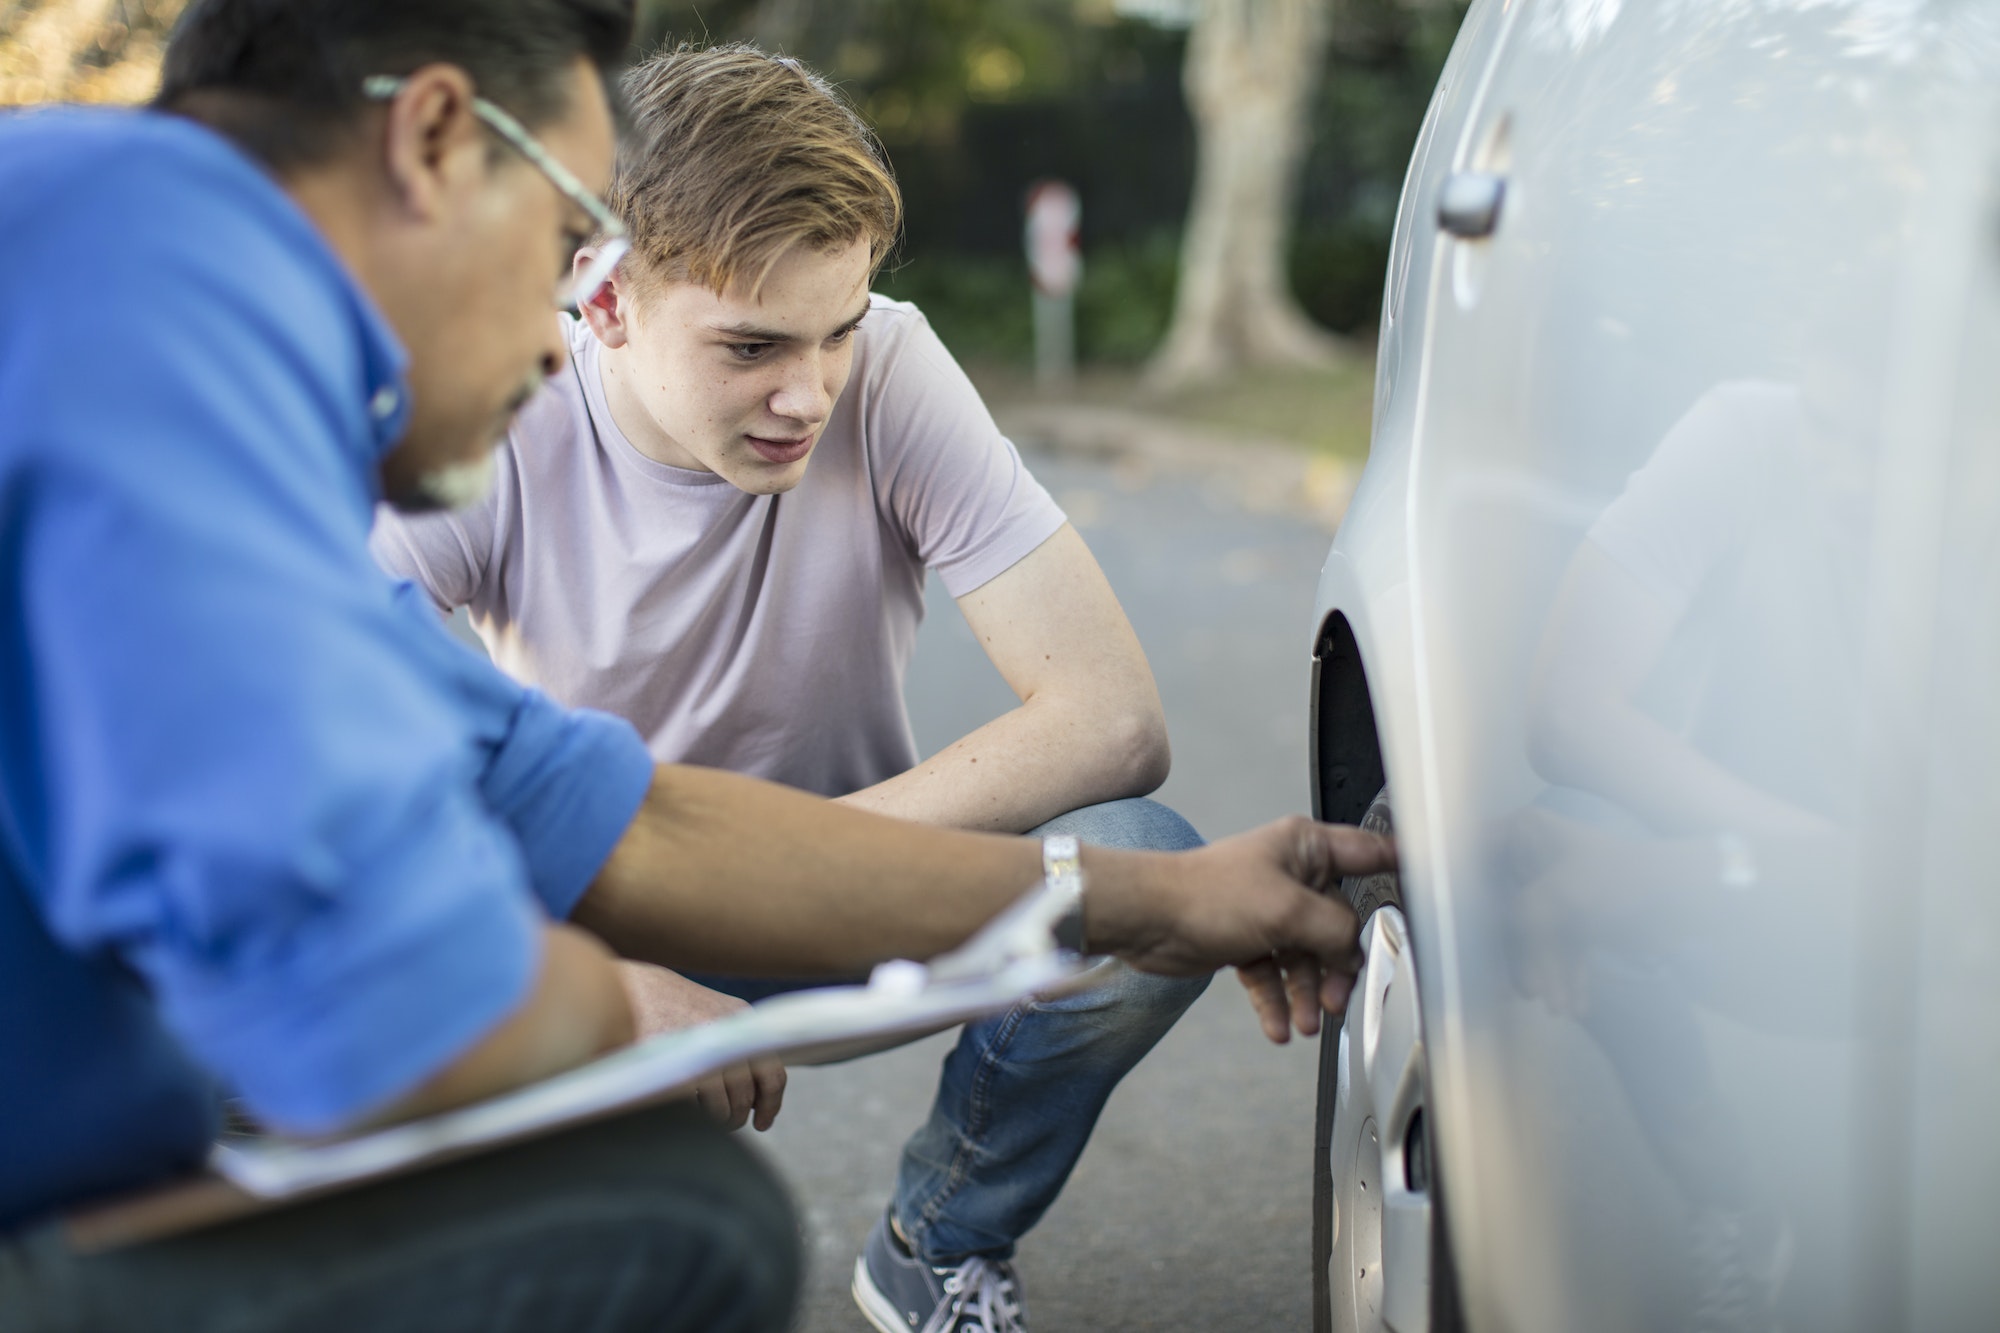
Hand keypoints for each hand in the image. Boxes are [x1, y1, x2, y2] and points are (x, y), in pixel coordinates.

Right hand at [617, 961, 786, 1131]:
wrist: (616, 988)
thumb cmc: (659, 1001)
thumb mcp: (705, 1009)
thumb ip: (731, 1040)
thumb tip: (752, 1094)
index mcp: (739, 1016)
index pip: (772, 1071)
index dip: (770, 1103)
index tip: (762, 1122)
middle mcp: (726, 1033)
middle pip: (746, 1093)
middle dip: (738, 1116)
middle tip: (728, 1124)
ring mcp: (702, 1050)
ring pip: (724, 1105)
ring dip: (718, 1120)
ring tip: (705, 1121)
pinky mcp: (677, 1068)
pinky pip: (696, 1106)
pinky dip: (694, 1116)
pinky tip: (684, 1110)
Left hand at [1098, 818, 1395, 1043]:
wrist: (1148, 920)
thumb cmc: (1207, 895)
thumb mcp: (1289, 911)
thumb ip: (1336, 930)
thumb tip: (1353, 950)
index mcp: (1305, 847)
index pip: (1367, 852)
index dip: (1398, 865)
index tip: (1427, 884)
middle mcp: (1290, 874)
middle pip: (1337, 922)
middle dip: (1337, 965)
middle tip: (1335, 997)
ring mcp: (1268, 908)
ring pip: (1306, 955)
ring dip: (1307, 992)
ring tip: (1304, 1022)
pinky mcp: (1246, 938)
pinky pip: (1274, 974)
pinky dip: (1277, 1000)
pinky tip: (1278, 1027)